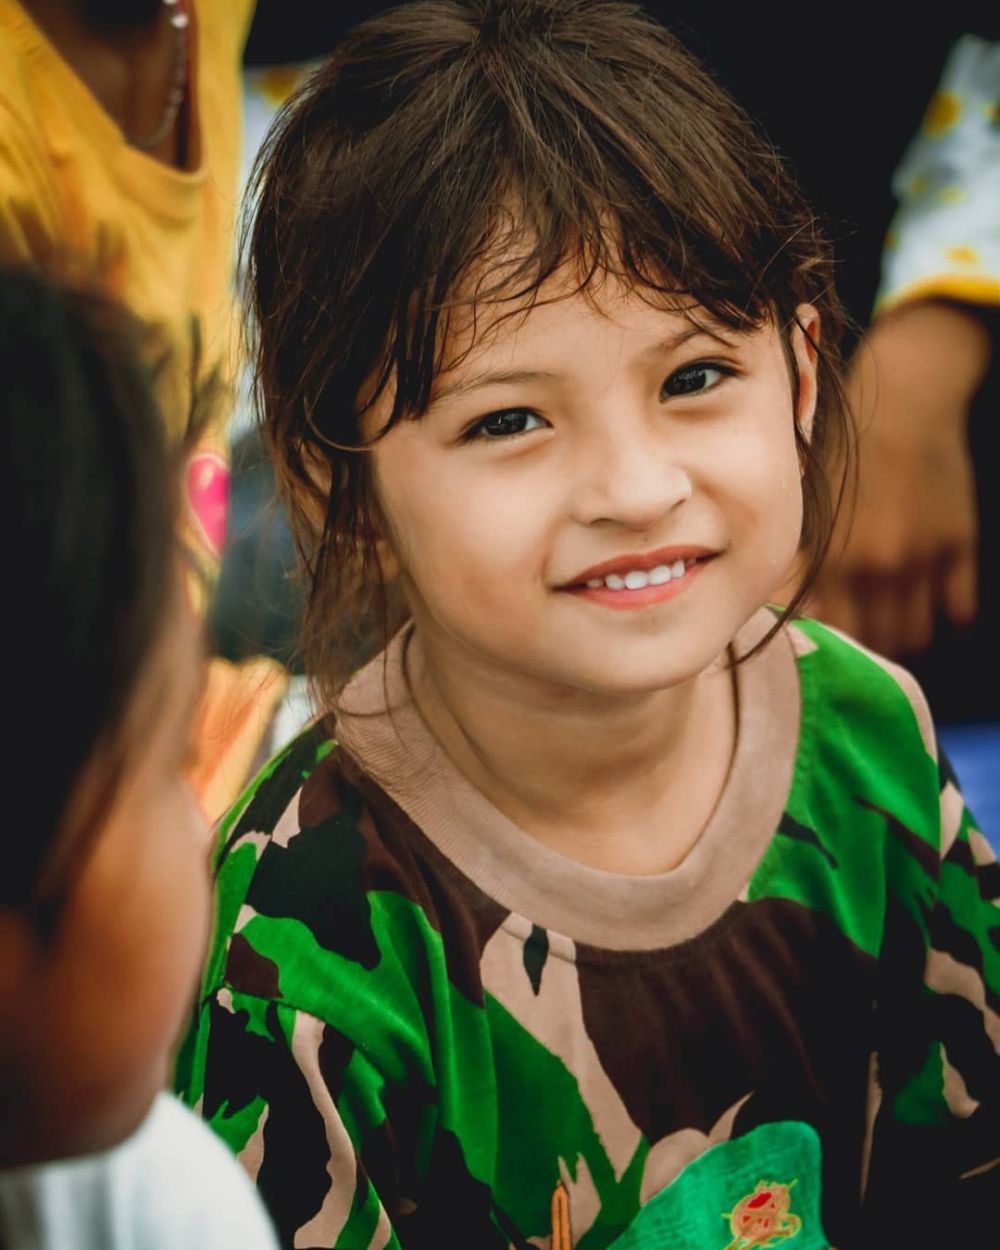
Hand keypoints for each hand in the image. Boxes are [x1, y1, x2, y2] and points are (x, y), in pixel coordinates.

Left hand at [807, 300, 989, 656]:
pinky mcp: (956, 544)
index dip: (839, 638)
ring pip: (915, 631)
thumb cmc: (853, 454)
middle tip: (873, 631)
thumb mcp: (818, 506)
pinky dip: (949, 612)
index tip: (841, 635)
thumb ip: (814, 558)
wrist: (905, 403)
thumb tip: (804, 608)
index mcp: (832, 558)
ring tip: (903, 620)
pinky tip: (940, 600)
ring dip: (909, 632)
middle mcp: (874, 565)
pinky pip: (957, 607)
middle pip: (876, 637)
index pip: (836, 629)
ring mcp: (919, 558)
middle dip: (873, 640)